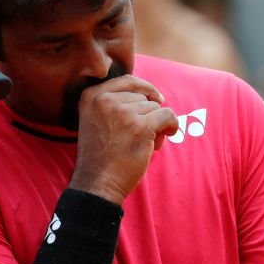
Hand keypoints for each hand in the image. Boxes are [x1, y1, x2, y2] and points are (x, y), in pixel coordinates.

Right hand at [69, 76, 178, 203]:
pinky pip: (168, 116)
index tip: (156, 98)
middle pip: (143, 96)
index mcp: (91, 96)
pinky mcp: (141, 126)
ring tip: (141, 143)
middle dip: (147, 115)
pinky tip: (166, 136)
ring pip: (156, 108)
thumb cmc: (100, 156)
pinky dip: (171, 126)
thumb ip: (113, 104)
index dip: (146, 88)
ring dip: (155, 126)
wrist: (98, 182)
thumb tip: (151, 95)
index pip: (128, 80)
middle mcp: (105, 100)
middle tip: (137, 136)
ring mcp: (123, 112)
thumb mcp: (95, 120)